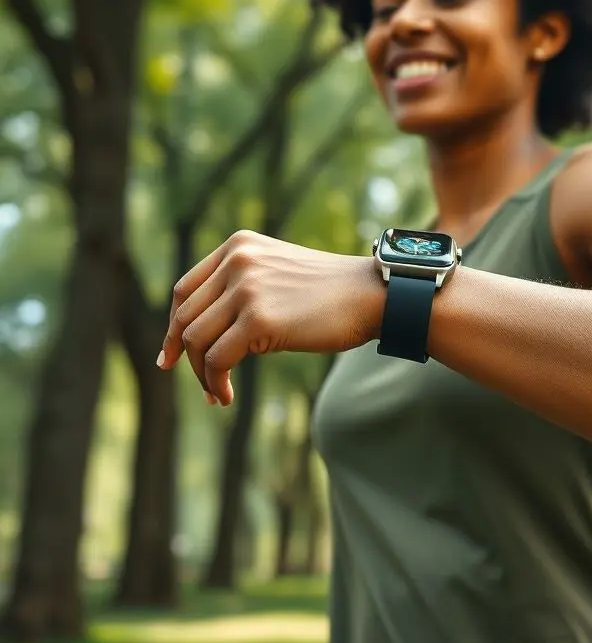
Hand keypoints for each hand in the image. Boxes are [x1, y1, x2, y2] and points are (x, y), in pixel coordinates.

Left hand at [157, 229, 382, 405]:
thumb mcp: (277, 272)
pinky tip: (225, 396)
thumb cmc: (330, 292)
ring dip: (201, 374)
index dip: (173, 326)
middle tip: (201, 383)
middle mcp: (237, 261)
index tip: (171, 356)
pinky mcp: (258, 320)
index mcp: (238, 246)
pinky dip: (215, 383)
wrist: (370, 295)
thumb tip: (201, 332)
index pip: (184, 290)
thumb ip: (240, 286)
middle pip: (184, 317)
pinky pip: (216, 359)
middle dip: (183, 355)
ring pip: (194, 340)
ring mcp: (246, 289)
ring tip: (216, 393)